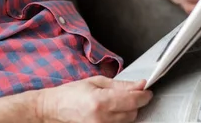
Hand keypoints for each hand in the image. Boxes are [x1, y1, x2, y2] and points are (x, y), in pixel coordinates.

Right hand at [38, 76, 152, 122]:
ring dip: (127, 111)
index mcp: (101, 101)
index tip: (147, 91)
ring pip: (128, 121)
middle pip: (133, 113)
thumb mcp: (96, 81)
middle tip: (128, 94)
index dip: (143, 95)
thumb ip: (121, 85)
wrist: (53, 109)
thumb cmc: (71, 93)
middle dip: (135, 102)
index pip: (133, 101)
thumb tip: (139, 85)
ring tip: (115, 102)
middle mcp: (102, 119)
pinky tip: (112, 111)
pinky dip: (120, 119)